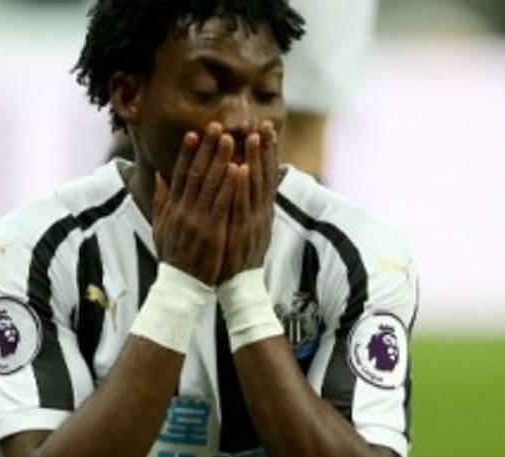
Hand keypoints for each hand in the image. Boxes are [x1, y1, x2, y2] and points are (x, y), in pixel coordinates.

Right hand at [152, 122, 238, 284]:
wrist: (180, 286)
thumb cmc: (174, 257)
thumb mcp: (161, 228)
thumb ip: (162, 201)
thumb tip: (159, 177)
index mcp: (172, 209)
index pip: (179, 175)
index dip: (186, 153)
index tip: (194, 134)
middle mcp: (183, 210)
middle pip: (195, 173)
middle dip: (206, 149)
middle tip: (216, 126)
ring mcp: (197, 220)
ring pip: (209, 184)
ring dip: (220, 159)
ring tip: (230, 139)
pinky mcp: (212, 231)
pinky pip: (222, 203)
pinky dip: (230, 185)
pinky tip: (239, 168)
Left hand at [219, 121, 279, 282]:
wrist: (239, 285)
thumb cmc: (237, 255)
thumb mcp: (244, 226)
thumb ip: (243, 204)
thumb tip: (242, 184)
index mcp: (260, 209)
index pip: (265, 175)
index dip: (267, 152)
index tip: (265, 129)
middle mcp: (261, 212)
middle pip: (265, 175)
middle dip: (266, 149)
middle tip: (265, 124)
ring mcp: (254, 221)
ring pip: (256, 185)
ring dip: (256, 160)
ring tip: (254, 137)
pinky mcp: (244, 231)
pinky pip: (242, 205)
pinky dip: (242, 186)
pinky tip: (241, 168)